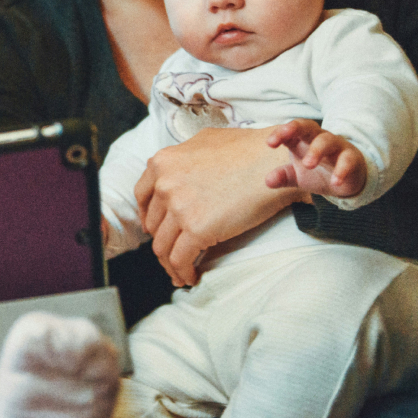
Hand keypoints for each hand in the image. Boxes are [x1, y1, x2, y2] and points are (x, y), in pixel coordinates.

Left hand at [135, 126, 308, 287]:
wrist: (275, 161)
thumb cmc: (249, 149)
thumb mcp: (205, 141)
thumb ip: (184, 157)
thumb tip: (178, 171)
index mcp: (162, 163)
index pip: (142, 196)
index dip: (148, 216)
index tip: (155, 228)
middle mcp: (165, 184)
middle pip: (154, 224)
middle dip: (163, 240)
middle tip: (173, 251)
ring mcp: (178, 207)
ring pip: (163, 246)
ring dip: (170, 263)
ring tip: (180, 273)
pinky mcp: (196, 229)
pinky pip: (180, 259)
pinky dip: (182, 272)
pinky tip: (191, 277)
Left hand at [265, 119, 367, 197]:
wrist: (347, 180)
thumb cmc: (318, 172)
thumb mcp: (298, 176)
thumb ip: (284, 176)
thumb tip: (268, 181)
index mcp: (302, 139)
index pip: (290, 130)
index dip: (280, 133)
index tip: (270, 143)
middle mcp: (319, 138)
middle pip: (308, 126)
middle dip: (295, 128)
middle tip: (285, 137)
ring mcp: (337, 146)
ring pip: (327, 140)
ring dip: (317, 150)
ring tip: (308, 165)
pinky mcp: (352, 158)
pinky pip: (347, 160)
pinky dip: (341, 170)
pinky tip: (335, 182)